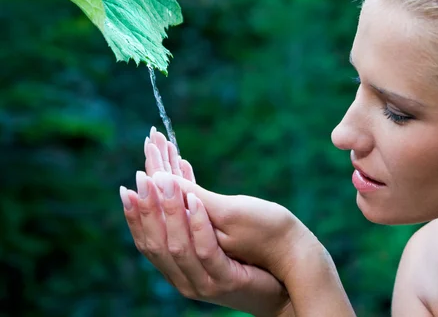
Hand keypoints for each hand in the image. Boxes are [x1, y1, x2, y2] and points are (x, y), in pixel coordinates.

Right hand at [119, 128, 301, 315]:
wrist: (289, 271)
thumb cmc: (253, 248)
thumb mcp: (218, 227)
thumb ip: (192, 211)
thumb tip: (169, 181)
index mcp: (179, 266)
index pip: (147, 242)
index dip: (135, 216)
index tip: (126, 187)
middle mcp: (185, 278)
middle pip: (156, 244)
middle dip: (147, 209)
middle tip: (141, 178)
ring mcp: (205, 281)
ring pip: (177, 247)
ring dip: (170, 211)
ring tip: (166, 182)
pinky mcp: (227, 280)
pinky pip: (205, 252)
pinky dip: (198, 225)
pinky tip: (197, 202)